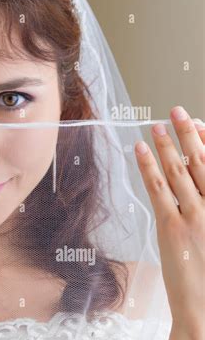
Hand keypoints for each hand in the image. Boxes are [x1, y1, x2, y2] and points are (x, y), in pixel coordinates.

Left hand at [135, 106, 204, 339]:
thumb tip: (198, 191)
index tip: (199, 124)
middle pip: (202, 161)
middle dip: (189, 133)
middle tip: (178, 110)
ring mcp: (194, 217)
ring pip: (179, 171)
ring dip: (167, 144)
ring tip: (158, 123)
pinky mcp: (171, 228)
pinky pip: (158, 189)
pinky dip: (148, 166)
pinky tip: (141, 149)